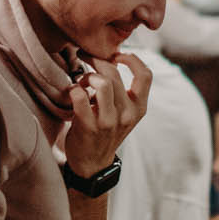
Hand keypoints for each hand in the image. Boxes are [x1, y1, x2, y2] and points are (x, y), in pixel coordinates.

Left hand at [62, 51, 151, 177]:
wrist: (92, 164)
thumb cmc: (106, 132)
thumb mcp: (124, 114)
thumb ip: (123, 92)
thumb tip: (110, 59)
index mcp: (139, 108)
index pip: (145, 75)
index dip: (131, 59)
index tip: (116, 55)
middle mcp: (127, 114)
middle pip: (113, 73)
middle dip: (96, 59)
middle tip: (84, 56)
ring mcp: (109, 121)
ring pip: (101, 82)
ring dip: (86, 76)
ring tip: (81, 82)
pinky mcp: (89, 126)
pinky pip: (79, 95)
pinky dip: (73, 89)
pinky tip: (73, 93)